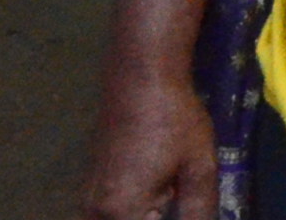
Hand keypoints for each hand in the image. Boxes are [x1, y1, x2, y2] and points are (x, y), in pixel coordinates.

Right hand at [77, 70, 212, 219]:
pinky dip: (131, 206)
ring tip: (168, 186)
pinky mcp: (89, 182)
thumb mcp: (198, 167)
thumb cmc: (174, 120)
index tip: (176, 193)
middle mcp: (94, 209)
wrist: (141, 79)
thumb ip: (197, 209)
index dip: (165, 217)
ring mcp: (88, 196)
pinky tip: (156, 180)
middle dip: (153, 216)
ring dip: (141, 212)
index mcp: (121, 210)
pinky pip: (106, 211)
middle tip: (173, 190)